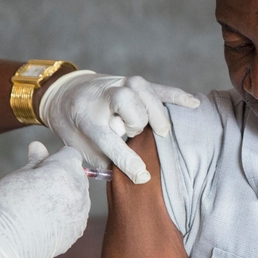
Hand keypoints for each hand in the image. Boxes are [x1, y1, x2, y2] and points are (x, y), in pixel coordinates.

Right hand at [0, 142, 90, 257]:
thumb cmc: (3, 207)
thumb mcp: (17, 177)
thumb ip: (35, 161)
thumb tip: (38, 146)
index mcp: (64, 172)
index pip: (71, 154)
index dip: (55, 158)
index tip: (41, 168)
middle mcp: (78, 191)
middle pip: (78, 174)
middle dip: (62, 175)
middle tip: (37, 187)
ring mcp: (80, 214)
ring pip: (79, 195)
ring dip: (66, 195)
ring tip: (39, 206)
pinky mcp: (77, 231)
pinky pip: (76, 215)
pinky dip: (65, 214)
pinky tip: (44, 221)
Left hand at [39, 71, 199, 183]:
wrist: (65, 91)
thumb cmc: (74, 125)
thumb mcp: (75, 144)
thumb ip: (99, 158)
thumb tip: (126, 174)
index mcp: (85, 116)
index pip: (108, 139)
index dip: (126, 159)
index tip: (142, 176)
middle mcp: (104, 96)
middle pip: (129, 106)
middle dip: (136, 124)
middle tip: (133, 135)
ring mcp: (120, 84)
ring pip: (145, 93)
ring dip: (155, 113)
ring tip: (160, 130)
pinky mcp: (134, 82)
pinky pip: (159, 88)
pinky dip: (177, 96)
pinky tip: (193, 104)